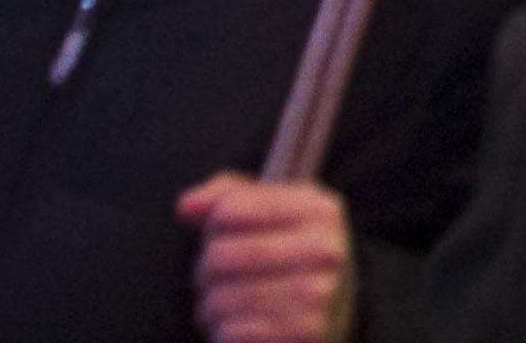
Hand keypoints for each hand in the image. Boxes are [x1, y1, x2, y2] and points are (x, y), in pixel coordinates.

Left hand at [174, 173, 354, 342]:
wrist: (340, 313)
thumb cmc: (292, 256)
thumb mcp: (273, 212)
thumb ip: (227, 196)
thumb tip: (186, 207)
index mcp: (318, 209)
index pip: (229, 210)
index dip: (212, 227)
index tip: (222, 236)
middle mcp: (323, 250)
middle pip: (219, 257)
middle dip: (205, 273)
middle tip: (217, 280)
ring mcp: (316, 297)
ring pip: (219, 300)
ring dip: (210, 308)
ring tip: (228, 307)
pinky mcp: (303, 336)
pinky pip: (230, 333)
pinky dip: (223, 333)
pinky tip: (241, 328)